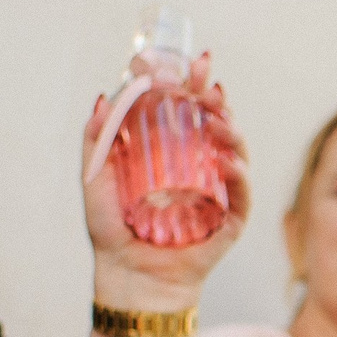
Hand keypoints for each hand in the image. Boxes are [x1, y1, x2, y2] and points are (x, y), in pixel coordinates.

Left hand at [82, 52, 250, 309]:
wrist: (130, 276)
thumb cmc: (113, 230)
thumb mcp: (95, 177)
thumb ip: (97, 139)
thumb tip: (103, 97)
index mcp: (169, 153)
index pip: (184, 110)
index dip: (187, 84)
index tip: (184, 60)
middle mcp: (197, 168)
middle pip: (214, 124)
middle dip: (214, 99)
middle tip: (207, 80)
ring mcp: (217, 193)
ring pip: (235, 153)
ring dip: (232, 131)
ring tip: (218, 118)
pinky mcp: (230, 221)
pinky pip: (241, 195)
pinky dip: (239, 177)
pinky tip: (227, 163)